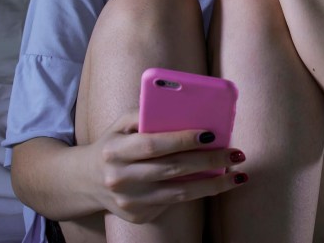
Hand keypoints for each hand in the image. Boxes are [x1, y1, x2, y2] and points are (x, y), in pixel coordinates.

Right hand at [85, 111, 247, 223]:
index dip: (183, 139)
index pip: (154, 144)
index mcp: (115, 150)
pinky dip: (197, 193)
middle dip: (208, 161)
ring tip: (237, 175)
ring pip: (179, 194)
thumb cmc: (114, 143)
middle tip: (236, 153)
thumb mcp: (121, 124)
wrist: (85, 181)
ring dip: (212, 185)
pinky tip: (216, 184)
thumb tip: (184, 108)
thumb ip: (146, 113)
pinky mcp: (138, 215)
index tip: (211, 134)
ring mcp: (129, 201)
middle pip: (172, 170)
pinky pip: (173, 203)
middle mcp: (120, 178)